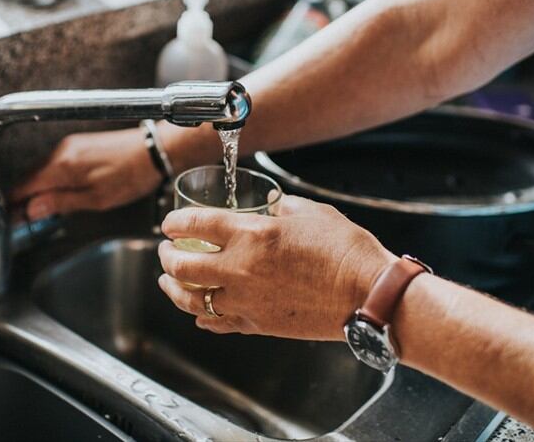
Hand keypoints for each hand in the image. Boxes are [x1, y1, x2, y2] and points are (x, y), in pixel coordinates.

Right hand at [11, 128, 161, 217]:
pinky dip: (49, 179)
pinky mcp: (78, 145)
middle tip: (22, 220)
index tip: (11, 219)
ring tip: (38, 211)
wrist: (154, 149)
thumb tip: (32, 209)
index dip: (14, 204)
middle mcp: (61, 152)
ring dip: (36, 189)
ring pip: (41, 170)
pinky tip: (57, 192)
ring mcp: (69, 146)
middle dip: (23, 198)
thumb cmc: (131, 175)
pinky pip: (54, 164)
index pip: (24, 186)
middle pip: (29, 178)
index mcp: (62, 166)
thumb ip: (61, 202)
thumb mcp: (96, 198)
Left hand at [157, 194, 396, 340]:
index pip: (194, 225)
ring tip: (168, 282)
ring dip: (173, 289)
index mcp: (250, 235)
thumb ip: (281, 208)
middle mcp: (239, 269)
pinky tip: (198, 312)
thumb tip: (270, 208)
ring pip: (191, 300)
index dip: (174, 222)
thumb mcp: (310, 213)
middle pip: (181, 266)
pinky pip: (216, 323)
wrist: (368, 295)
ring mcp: (246, 301)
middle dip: (166, 256)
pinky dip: (202, 316)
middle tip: (165, 250)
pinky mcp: (257, 325)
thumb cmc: (346, 251)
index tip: (170, 223)